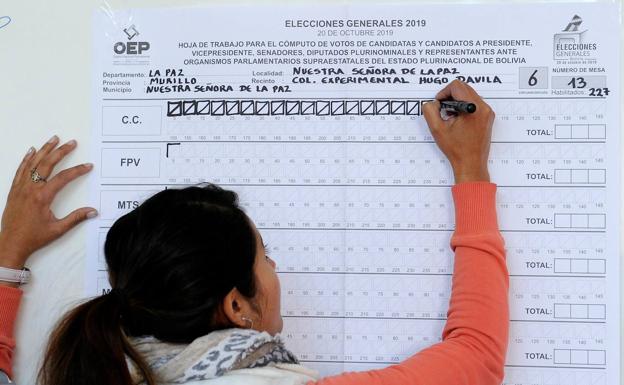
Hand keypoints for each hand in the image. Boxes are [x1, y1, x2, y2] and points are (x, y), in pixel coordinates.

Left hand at [0, 136, 96, 270]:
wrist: (11, 243)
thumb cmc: (34, 237)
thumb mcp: (58, 229)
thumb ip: (76, 218)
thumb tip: (93, 211)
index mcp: (42, 197)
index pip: (63, 178)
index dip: (77, 171)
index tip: (88, 166)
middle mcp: (31, 189)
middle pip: (47, 164)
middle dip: (61, 152)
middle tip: (71, 143)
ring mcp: (21, 188)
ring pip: (33, 163)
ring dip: (44, 150)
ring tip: (54, 139)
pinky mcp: (14, 190)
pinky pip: (21, 170)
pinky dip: (27, 159)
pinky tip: (31, 151)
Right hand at [422, 80, 494, 183]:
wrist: (471, 164)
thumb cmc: (457, 150)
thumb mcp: (437, 129)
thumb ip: (430, 111)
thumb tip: (432, 103)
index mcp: (472, 108)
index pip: (456, 86)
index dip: (443, 92)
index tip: (439, 104)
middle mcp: (483, 108)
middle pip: (464, 88)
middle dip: (450, 96)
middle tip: (443, 111)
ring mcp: (487, 112)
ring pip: (469, 94)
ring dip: (457, 101)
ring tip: (451, 118)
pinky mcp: (487, 117)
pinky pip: (474, 103)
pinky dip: (464, 107)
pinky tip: (458, 121)